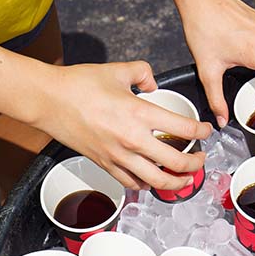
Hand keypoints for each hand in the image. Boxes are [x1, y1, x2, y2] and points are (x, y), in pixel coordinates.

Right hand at [31, 61, 212, 191]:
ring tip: (185, 179)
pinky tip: (152, 180)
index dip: (202, 132)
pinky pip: (132, 183)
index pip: (184, 129)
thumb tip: (153, 84)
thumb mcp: (118, 70)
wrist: (48, 100)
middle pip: (176, 163)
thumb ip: (143, 73)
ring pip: (157, 181)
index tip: (206, 131)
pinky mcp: (105, 165)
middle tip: (201, 159)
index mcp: (140, 114)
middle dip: (196, 164)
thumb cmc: (79, 85)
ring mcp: (118, 156)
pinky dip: (147, 185)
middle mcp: (132, 140)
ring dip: (177, 183)